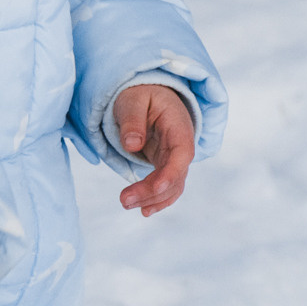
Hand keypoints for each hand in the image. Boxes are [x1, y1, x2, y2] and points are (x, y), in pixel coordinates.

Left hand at [115, 83, 195, 217]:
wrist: (148, 95)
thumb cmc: (140, 94)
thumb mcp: (133, 100)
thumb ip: (132, 120)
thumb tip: (132, 145)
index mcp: (178, 126)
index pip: (182, 153)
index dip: (171, 173)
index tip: (155, 187)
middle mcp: (182, 145)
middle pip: (176, 175)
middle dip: (152, 191)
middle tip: (124, 200)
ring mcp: (174, 157)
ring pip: (172, 185)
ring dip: (152, 199)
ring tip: (126, 203)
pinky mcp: (165, 165)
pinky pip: (166, 187)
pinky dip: (157, 200)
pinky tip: (143, 210)